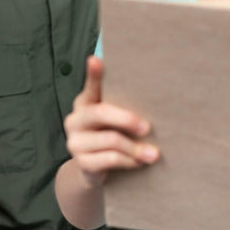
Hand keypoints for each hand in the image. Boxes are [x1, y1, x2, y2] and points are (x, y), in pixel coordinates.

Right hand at [63, 56, 158, 186]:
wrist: (94, 170)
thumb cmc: (109, 135)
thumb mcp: (112, 117)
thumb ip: (121, 100)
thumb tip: (128, 75)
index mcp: (84, 103)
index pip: (90, 86)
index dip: (92, 74)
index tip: (95, 60)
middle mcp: (75, 120)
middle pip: (101, 113)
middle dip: (127, 120)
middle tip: (148, 127)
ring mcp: (75, 142)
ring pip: (111, 140)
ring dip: (135, 148)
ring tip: (154, 153)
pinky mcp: (82, 163)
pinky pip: (110, 160)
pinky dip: (128, 161)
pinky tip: (139, 162)